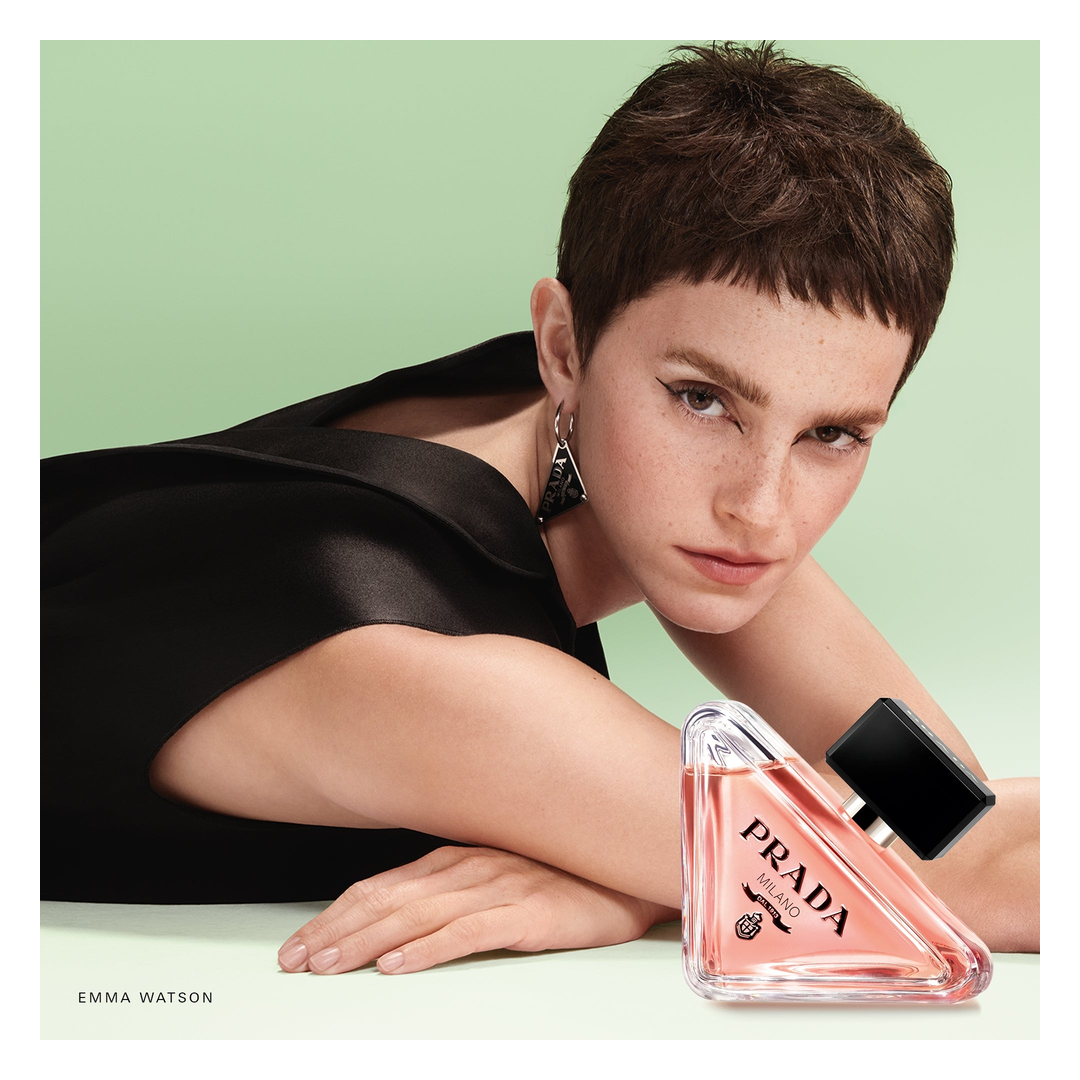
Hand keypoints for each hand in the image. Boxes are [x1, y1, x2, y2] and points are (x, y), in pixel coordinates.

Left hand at [277, 845, 678, 974]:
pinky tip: (397, 967)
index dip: (335, 915)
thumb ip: (448, 889)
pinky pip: (467, 933)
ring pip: (415, 917)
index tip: (299, 943)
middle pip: (386, 902)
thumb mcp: (494, 876)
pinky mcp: (527, 912)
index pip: (380, 888)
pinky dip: (427, 950)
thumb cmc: (559, 876)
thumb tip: (397, 918)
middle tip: (294, 961)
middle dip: (334, 932)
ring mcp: (496, 886)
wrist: (624, 870)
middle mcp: (467, 867)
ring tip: (328, 965)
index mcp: (454, 859)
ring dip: (365, 943)